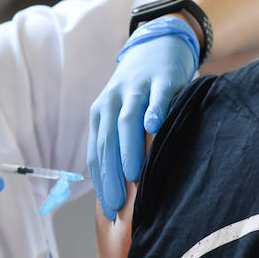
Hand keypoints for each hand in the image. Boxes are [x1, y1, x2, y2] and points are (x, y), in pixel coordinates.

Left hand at [88, 21, 196, 219]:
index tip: (110, 210)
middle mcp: (113, 102)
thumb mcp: (122, 115)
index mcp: (100, 115)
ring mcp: (136, 89)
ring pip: (127, 121)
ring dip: (128, 149)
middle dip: (112, 175)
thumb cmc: (140, 94)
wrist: (157, 46)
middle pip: (108, 141)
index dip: (101, 183)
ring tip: (134, 175)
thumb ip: (119, 145)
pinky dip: (155, 111)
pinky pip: (156, 96)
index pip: (97, 154)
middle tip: (120, 204)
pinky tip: (155, 127)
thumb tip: (122, 191)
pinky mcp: (161, 79)